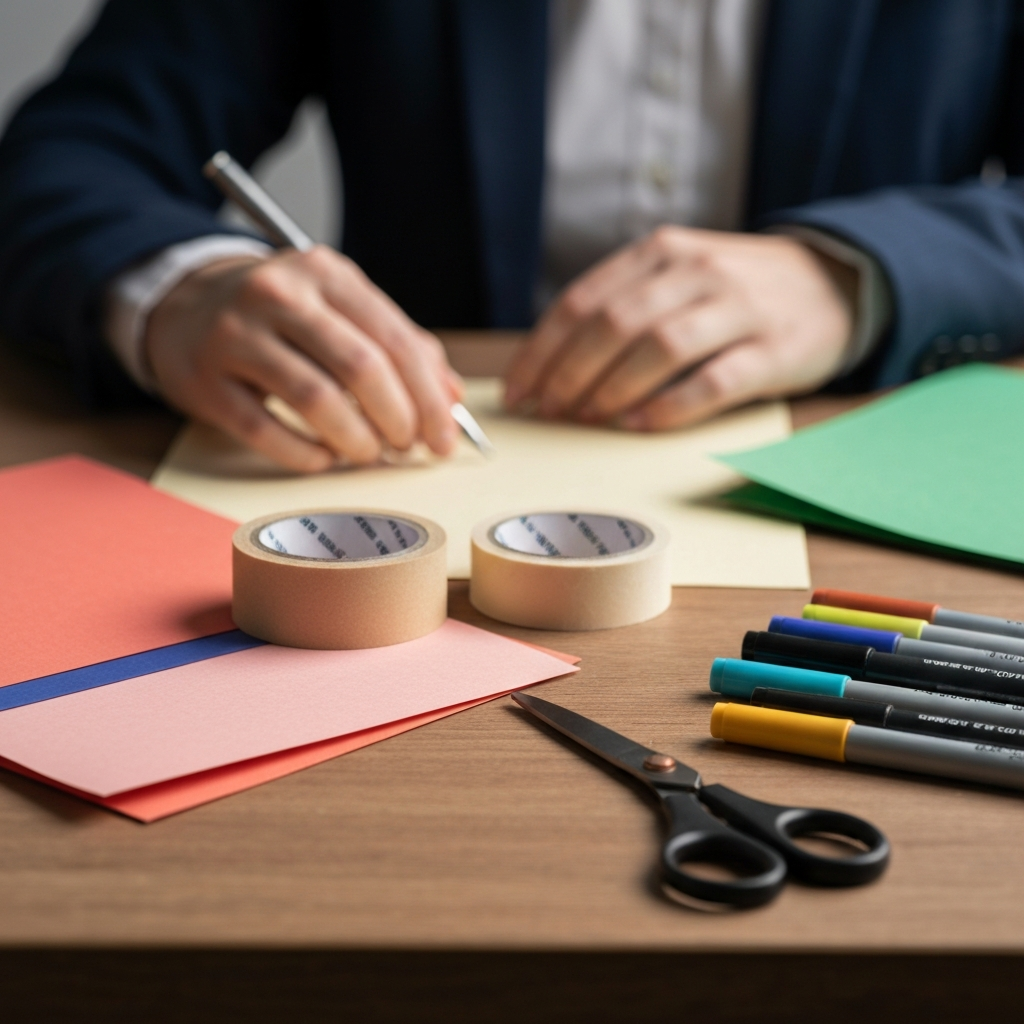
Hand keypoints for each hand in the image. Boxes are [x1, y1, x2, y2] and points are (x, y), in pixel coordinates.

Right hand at [146, 246, 461, 471]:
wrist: (184, 307)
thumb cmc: (280, 316)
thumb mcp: (339, 309)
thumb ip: (398, 345)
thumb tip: (452, 395)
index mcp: (325, 273)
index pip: (394, 339)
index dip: (428, 397)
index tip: (445, 436)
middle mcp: (279, 295)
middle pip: (361, 367)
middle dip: (398, 420)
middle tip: (409, 448)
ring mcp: (236, 336)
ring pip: (316, 400)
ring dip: (357, 441)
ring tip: (369, 453)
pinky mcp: (204, 380)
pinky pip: (265, 431)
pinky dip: (306, 455)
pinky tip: (324, 458)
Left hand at [504, 227, 855, 429]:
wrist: (832, 282)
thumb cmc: (733, 293)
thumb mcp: (677, 279)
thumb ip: (624, 307)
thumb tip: (554, 370)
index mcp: (661, 253)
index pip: (583, 300)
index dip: (543, 350)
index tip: (518, 390)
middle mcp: (696, 271)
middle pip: (614, 323)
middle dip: (569, 373)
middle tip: (547, 412)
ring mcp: (738, 307)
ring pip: (660, 347)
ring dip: (613, 388)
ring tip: (587, 419)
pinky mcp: (774, 349)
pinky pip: (714, 380)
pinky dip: (670, 405)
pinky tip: (640, 424)